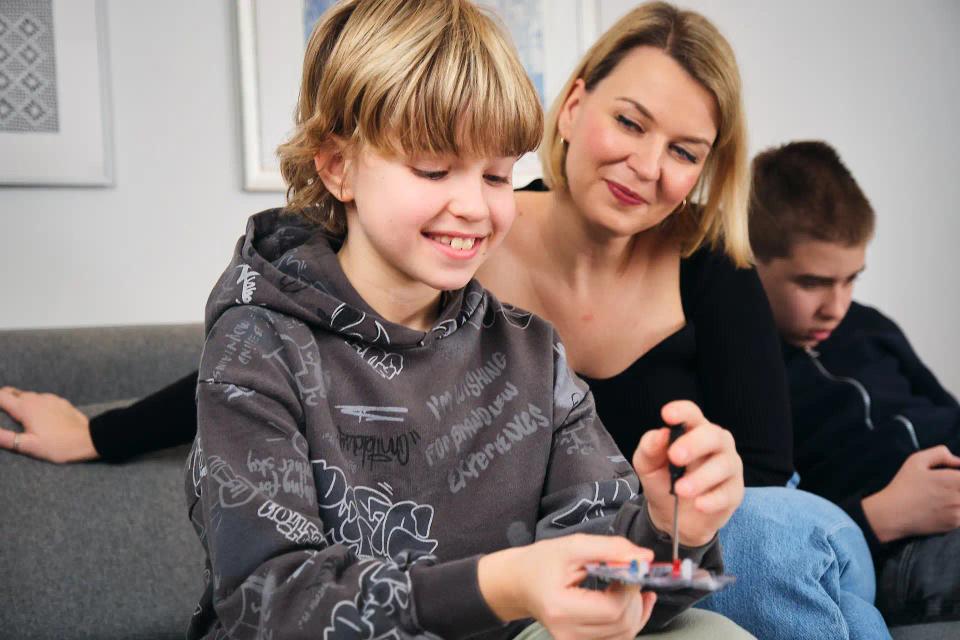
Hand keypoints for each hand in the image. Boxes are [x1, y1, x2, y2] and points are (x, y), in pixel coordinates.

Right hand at [0, 387, 98, 462]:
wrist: (89, 439)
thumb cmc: (59, 445)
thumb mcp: (29, 445)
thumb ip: (5, 438)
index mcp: (25, 407)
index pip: (0, 396)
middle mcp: (37, 398)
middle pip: (12, 392)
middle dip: (2, 398)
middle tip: (0, 411)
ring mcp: (50, 398)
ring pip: (27, 395)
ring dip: (18, 401)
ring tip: (13, 414)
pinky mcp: (60, 402)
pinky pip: (42, 398)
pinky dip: (33, 403)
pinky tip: (36, 414)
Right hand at [478, 534, 657, 638]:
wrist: (520, 582)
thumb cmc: (542, 561)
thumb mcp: (574, 546)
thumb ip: (611, 549)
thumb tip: (646, 557)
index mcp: (561, 608)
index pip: (612, 609)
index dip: (629, 588)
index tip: (631, 567)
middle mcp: (567, 633)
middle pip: (621, 624)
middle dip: (634, 597)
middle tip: (629, 574)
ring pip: (625, 634)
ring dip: (635, 609)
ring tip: (628, 585)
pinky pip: (618, 638)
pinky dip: (631, 619)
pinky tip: (632, 600)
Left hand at [633, 400, 743, 546]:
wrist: (675, 517)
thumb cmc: (663, 480)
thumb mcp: (648, 465)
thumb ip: (649, 447)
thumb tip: (660, 434)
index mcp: (693, 430)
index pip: (691, 414)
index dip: (682, 412)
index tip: (667, 415)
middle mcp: (716, 443)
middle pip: (712, 435)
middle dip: (694, 444)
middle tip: (674, 456)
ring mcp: (729, 466)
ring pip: (723, 465)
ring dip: (700, 478)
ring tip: (680, 490)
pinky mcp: (734, 491)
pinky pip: (728, 492)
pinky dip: (712, 499)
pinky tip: (699, 505)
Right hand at [861, 445, 959, 541]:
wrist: (893, 513)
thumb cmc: (903, 487)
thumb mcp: (916, 460)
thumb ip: (941, 454)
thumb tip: (957, 461)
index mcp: (954, 479)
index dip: (957, 476)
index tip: (953, 476)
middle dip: (957, 486)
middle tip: (944, 486)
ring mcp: (958, 512)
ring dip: (956, 498)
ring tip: (941, 497)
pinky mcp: (954, 524)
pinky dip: (955, 510)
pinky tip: (940, 507)